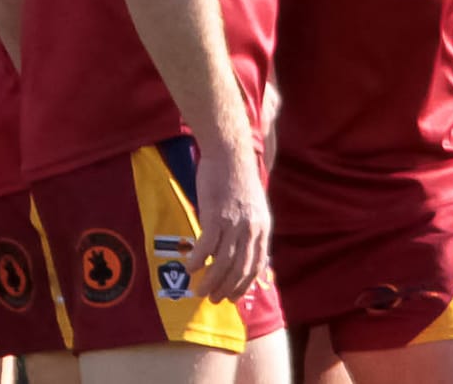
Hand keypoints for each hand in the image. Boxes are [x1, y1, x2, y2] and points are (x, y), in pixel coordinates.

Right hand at [187, 137, 268, 302]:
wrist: (229, 153)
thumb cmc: (237, 177)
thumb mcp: (255, 206)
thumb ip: (250, 228)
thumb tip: (243, 249)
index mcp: (262, 228)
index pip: (256, 266)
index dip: (243, 285)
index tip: (232, 297)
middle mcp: (251, 229)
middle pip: (239, 269)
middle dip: (225, 289)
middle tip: (212, 299)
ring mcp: (233, 223)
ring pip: (222, 262)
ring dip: (210, 280)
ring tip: (198, 291)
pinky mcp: (216, 215)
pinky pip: (206, 245)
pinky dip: (197, 259)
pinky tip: (189, 267)